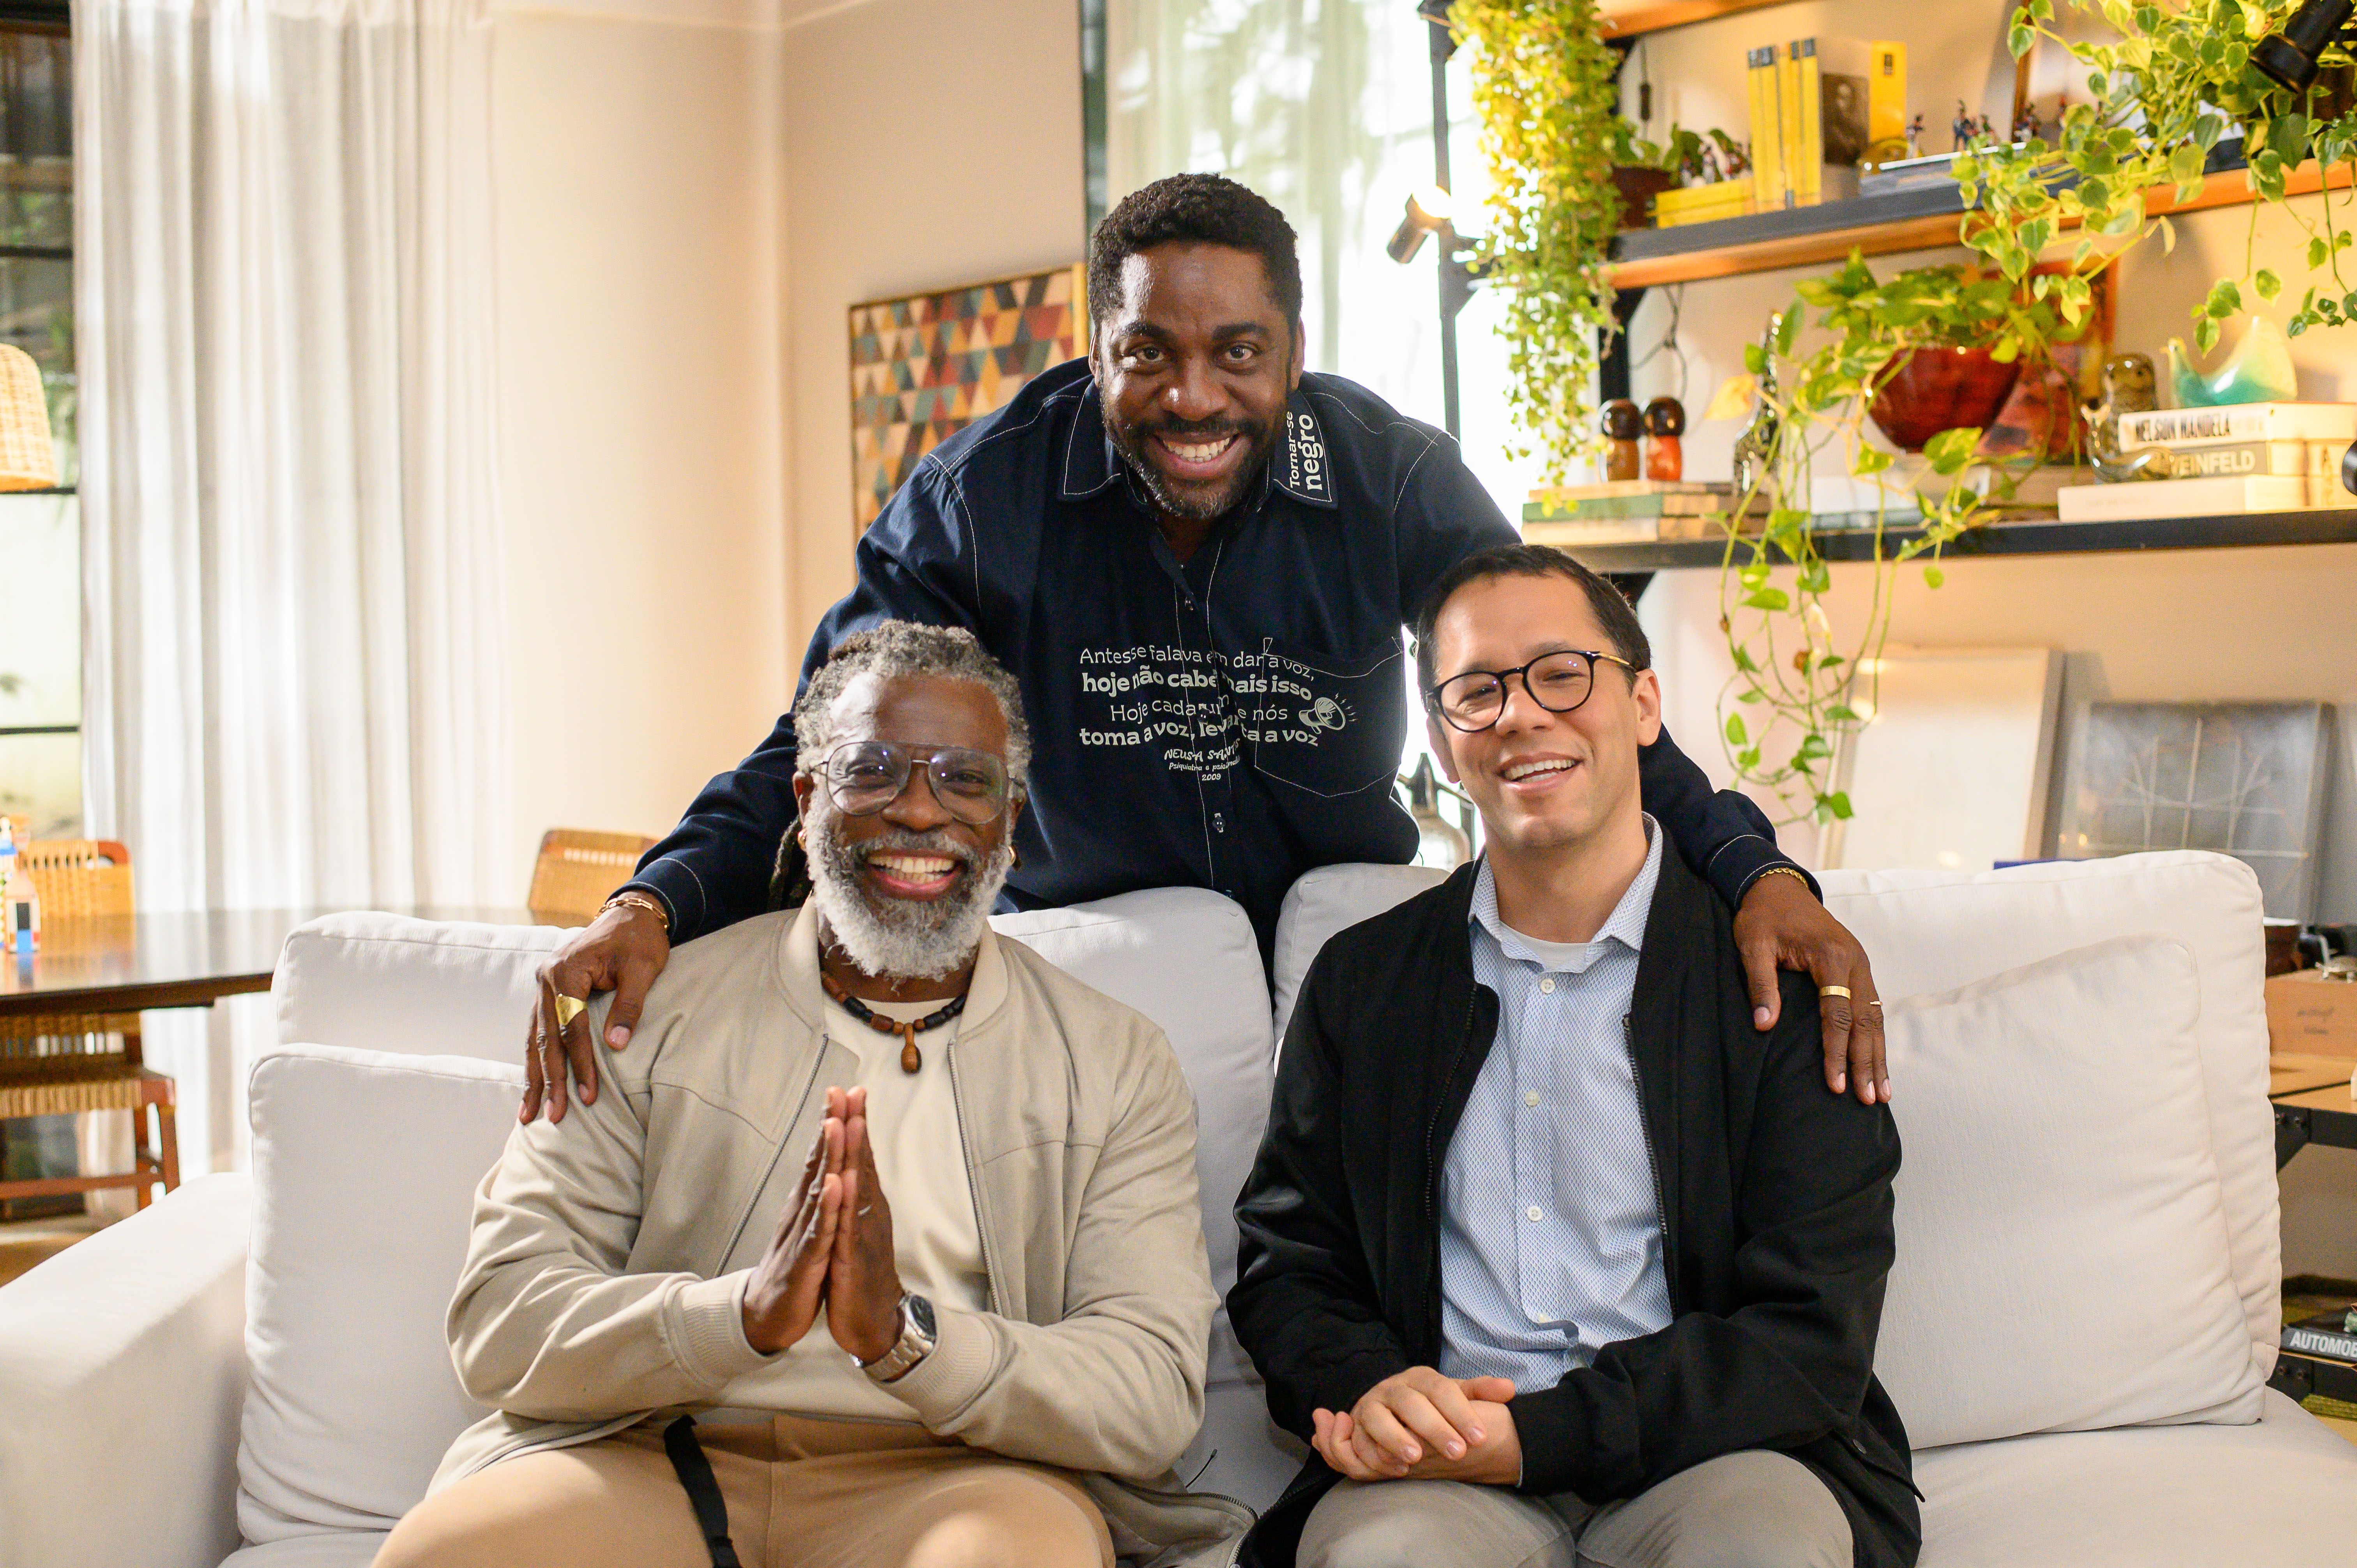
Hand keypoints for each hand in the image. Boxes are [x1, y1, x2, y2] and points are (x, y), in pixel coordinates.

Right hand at [522, 899, 670, 1122]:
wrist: (629, 914)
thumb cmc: (639, 940)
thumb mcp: (643, 968)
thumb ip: (629, 1005)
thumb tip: (617, 1046)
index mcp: (566, 971)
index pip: (572, 1027)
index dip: (581, 1064)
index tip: (590, 1097)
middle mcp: (546, 979)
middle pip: (546, 1038)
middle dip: (550, 1080)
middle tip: (554, 1117)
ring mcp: (543, 987)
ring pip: (534, 1039)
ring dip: (534, 1077)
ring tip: (529, 1114)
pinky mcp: (548, 993)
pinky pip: (537, 1032)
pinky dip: (535, 1059)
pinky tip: (532, 1084)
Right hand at [741, 1107, 845, 1353]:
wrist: (767, 1315)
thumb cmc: (794, 1267)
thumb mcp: (811, 1226)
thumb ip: (818, 1195)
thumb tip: (827, 1164)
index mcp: (809, 1203)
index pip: (823, 1157)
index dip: (834, 1123)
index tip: (846, 1090)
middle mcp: (803, 1211)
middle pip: (820, 1162)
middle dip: (831, 1125)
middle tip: (840, 1091)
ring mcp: (803, 1234)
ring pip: (818, 1189)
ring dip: (828, 1157)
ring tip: (835, 1124)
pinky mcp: (805, 1261)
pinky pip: (819, 1231)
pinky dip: (827, 1208)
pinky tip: (835, 1186)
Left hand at [826, 1087, 906, 1362]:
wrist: (875, 1323)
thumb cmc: (865, 1276)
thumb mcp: (857, 1231)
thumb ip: (856, 1201)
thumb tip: (853, 1170)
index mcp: (865, 1206)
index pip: (860, 1158)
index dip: (855, 1125)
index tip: (850, 1091)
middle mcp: (869, 1213)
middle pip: (862, 1163)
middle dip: (855, 1125)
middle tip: (851, 1090)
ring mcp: (863, 1234)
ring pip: (859, 1187)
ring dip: (854, 1154)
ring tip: (850, 1121)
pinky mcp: (854, 1259)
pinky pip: (849, 1226)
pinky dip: (845, 1202)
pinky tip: (841, 1180)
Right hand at [1309, 1368, 1516, 1481]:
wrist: (1390, 1407)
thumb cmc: (1430, 1405)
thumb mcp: (1456, 1395)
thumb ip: (1480, 1392)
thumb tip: (1509, 1388)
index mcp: (1420, 1378)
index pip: (1442, 1390)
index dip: (1461, 1413)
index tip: (1480, 1438)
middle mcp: (1393, 1388)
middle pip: (1410, 1403)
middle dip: (1433, 1428)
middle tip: (1457, 1453)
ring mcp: (1370, 1406)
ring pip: (1376, 1418)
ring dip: (1395, 1438)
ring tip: (1416, 1459)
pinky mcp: (1356, 1428)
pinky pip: (1358, 1441)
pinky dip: (1373, 1455)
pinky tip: (1397, 1469)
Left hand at [1734, 872, 1887, 1105]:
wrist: (1778, 887)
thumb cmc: (1763, 916)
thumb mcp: (1752, 945)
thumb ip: (1760, 983)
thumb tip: (1764, 1024)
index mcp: (1832, 956)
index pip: (1837, 1015)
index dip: (1836, 1052)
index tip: (1835, 1085)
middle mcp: (1856, 962)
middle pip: (1866, 1021)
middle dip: (1867, 1062)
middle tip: (1870, 1100)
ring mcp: (1862, 965)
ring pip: (1875, 1018)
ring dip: (1878, 1056)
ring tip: (1882, 1093)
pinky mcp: (1859, 969)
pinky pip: (1872, 1009)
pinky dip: (1875, 1038)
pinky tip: (1877, 1062)